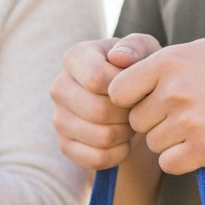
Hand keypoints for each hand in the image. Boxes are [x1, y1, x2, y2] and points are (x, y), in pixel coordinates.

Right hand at [50, 34, 161, 169]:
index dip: (124, 88)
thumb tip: (119, 58)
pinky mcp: (65, 145)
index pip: (96, 78)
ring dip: (126, 134)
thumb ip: (136, 46)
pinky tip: (124, 141)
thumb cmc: (136, 71)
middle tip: (139, 110)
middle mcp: (59, 87)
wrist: (127, 101)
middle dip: (129, 114)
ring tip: (132, 122)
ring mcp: (58, 119)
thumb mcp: (145, 52)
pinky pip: (97, 158)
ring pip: (101, 137)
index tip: (137, 88)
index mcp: (75, 58)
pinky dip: (119, 154)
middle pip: (99, 111)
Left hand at [108, 38, 204, 174]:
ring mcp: (189, 120)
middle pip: (136, 123)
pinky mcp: (204, 148)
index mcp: (168, 61)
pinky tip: (202, 144)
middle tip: (185, 113)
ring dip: (170, 141)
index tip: (148, 101)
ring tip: (201, 123)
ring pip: (153, 145)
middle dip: (154, 122)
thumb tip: (113, 65)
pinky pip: (169, 165)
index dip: (129, 101)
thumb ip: (155, 64)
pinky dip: (181, 160)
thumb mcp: (195, 50)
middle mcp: (175, 90)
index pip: (117, 92)